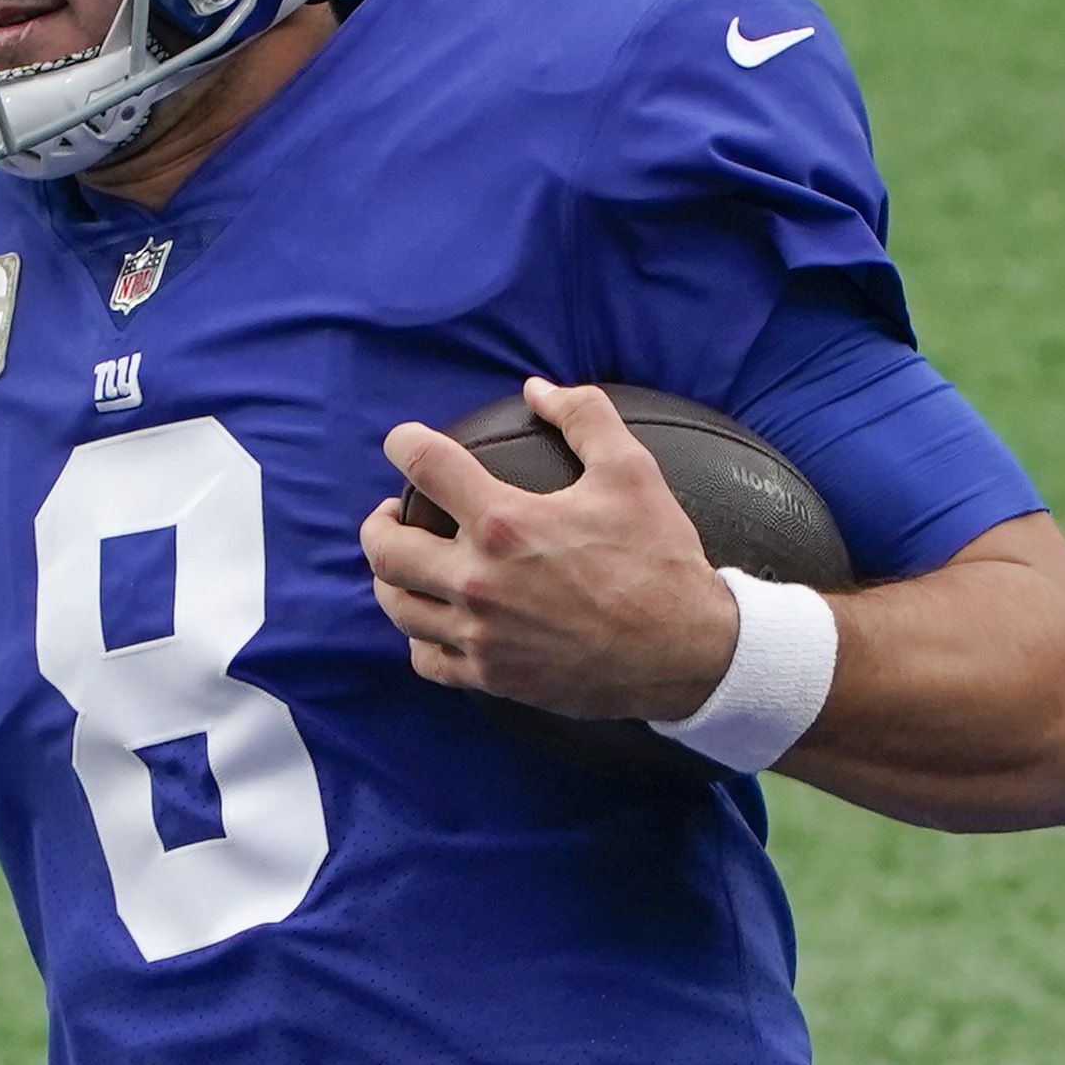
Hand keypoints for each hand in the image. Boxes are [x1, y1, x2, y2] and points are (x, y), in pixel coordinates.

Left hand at [361, 377, 739, 722]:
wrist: (685, 652)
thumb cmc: (660, 561)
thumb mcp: (632, 472)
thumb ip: (584, 417)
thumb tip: (540, 389)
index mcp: (506, 523)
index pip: (424, 465)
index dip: (404, 443)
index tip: (404, 443)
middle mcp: (479, 581)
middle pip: (385, 547)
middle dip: (379, 522)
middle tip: (394, 514)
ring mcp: (481, 634)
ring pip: (396, 606)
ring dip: (392, 578)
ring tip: (408, 564)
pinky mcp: (492, 676)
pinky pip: (425, 660)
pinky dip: (419, 637)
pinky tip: (435, 621)